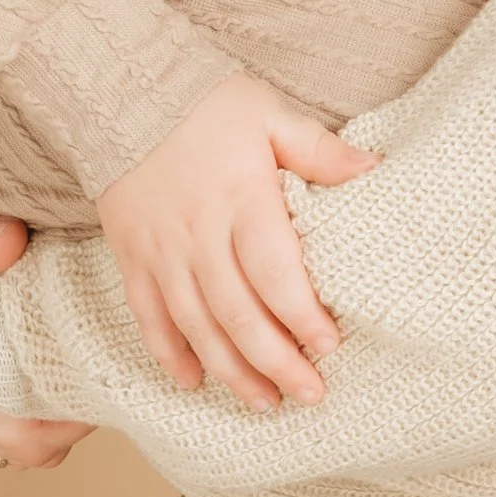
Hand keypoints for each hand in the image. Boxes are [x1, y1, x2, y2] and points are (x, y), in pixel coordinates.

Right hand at [0, 201, 90, 470]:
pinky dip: (10, 421)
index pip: (28, 442)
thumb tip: (11, 240)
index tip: (102, 383)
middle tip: (92, 375)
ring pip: (3, 451)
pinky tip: (27, 380)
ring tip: (64, 375)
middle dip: (65, 425)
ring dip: (38, 426)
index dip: (76, 424)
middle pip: (22, 453)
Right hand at [96, 72, 377, 410]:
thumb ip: (318, 150)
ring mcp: (161, 251)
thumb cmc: (207, 104)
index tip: (329, 346)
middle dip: (275, 362)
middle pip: (238, 314)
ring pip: (196, 326)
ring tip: (264, 403)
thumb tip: (373, 169)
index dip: (302, 316)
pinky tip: (193, 382)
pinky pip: (148, 316)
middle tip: (309, 394)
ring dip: (230, 370)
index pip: (275, 272)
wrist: (121, 93)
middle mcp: (199, 234)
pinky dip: (169, 353)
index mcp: (241, 200)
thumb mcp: (269, 113)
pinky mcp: (132, 258)